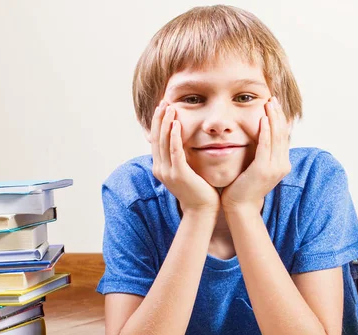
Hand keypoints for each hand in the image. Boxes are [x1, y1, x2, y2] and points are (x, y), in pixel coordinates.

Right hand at [150, 101, 219, 215]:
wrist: (202, 210)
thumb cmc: (198, 190)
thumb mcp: (185, 171)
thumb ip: (180, 158)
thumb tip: (182, 144)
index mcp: (160, 167)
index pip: (155, 140)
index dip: (157, 123)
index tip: (162, 107)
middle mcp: (160, 169)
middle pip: (156, 138)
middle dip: (159, 118)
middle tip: (164, 102)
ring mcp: (168, 172)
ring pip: (163, 142)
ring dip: (165, 122)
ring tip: (169, 107)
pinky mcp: (179, 174)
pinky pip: (174, 151)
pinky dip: (173, 136)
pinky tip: (175, 124)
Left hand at [221, 97, 290, 212]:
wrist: (240, 206)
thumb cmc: (243, 186)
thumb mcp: (257, 166)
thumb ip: (261, 152)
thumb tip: (259, 136)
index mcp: (282, 163)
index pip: (283, 135)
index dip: (280, 118)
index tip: (274, 103)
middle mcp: (282, 165)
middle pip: (282, 133)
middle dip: (278, 113)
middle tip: (272, 97)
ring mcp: (274, 168)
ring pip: (276, 137)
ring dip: (273, 117)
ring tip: (269, 102)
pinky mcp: (263, 169)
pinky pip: (265, 146)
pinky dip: (265, 131)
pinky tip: (263, 119)